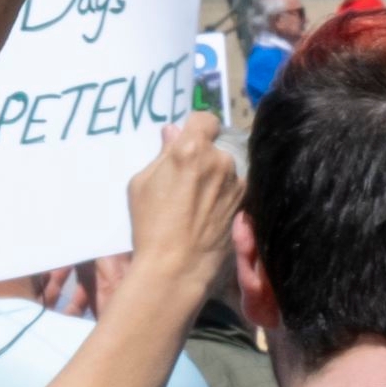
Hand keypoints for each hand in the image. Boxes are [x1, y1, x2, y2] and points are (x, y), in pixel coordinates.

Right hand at [120, 111, 240, 312]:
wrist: (176, 267)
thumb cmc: (151, 225)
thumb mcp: (141, 184)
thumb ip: (162, 154)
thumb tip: (173, 133)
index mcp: (191, 149)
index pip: (205, 119)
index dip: (197, 128)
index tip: (190, 140)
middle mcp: (220, 160)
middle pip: (216, 146)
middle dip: (204, 156)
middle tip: (188, 178)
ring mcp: (236, 183)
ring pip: (227, 168)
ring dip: (216, 176)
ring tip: (198, 202)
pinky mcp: (244, 204)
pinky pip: (234, 188)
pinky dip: (224, 195)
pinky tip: (210, 213)